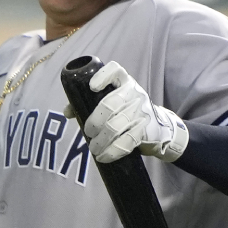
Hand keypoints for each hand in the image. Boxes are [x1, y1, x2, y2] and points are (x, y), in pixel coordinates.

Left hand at [68, 61, 187, 163]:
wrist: (159, 128)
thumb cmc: (128, 112)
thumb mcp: (114, 102)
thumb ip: (89, 102)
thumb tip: (68, 111)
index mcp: (124, 82)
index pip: (115, 71)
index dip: (103, 76)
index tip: (92, 87)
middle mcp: (135, 93)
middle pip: (110, 104)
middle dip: (95, 120)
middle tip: (88, 132)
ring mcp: (142, 111)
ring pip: (116, 126)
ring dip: (101, 140)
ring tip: (93, 148)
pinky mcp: (146, 130)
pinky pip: (127, 141)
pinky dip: (112, 151)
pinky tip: (104, 156)